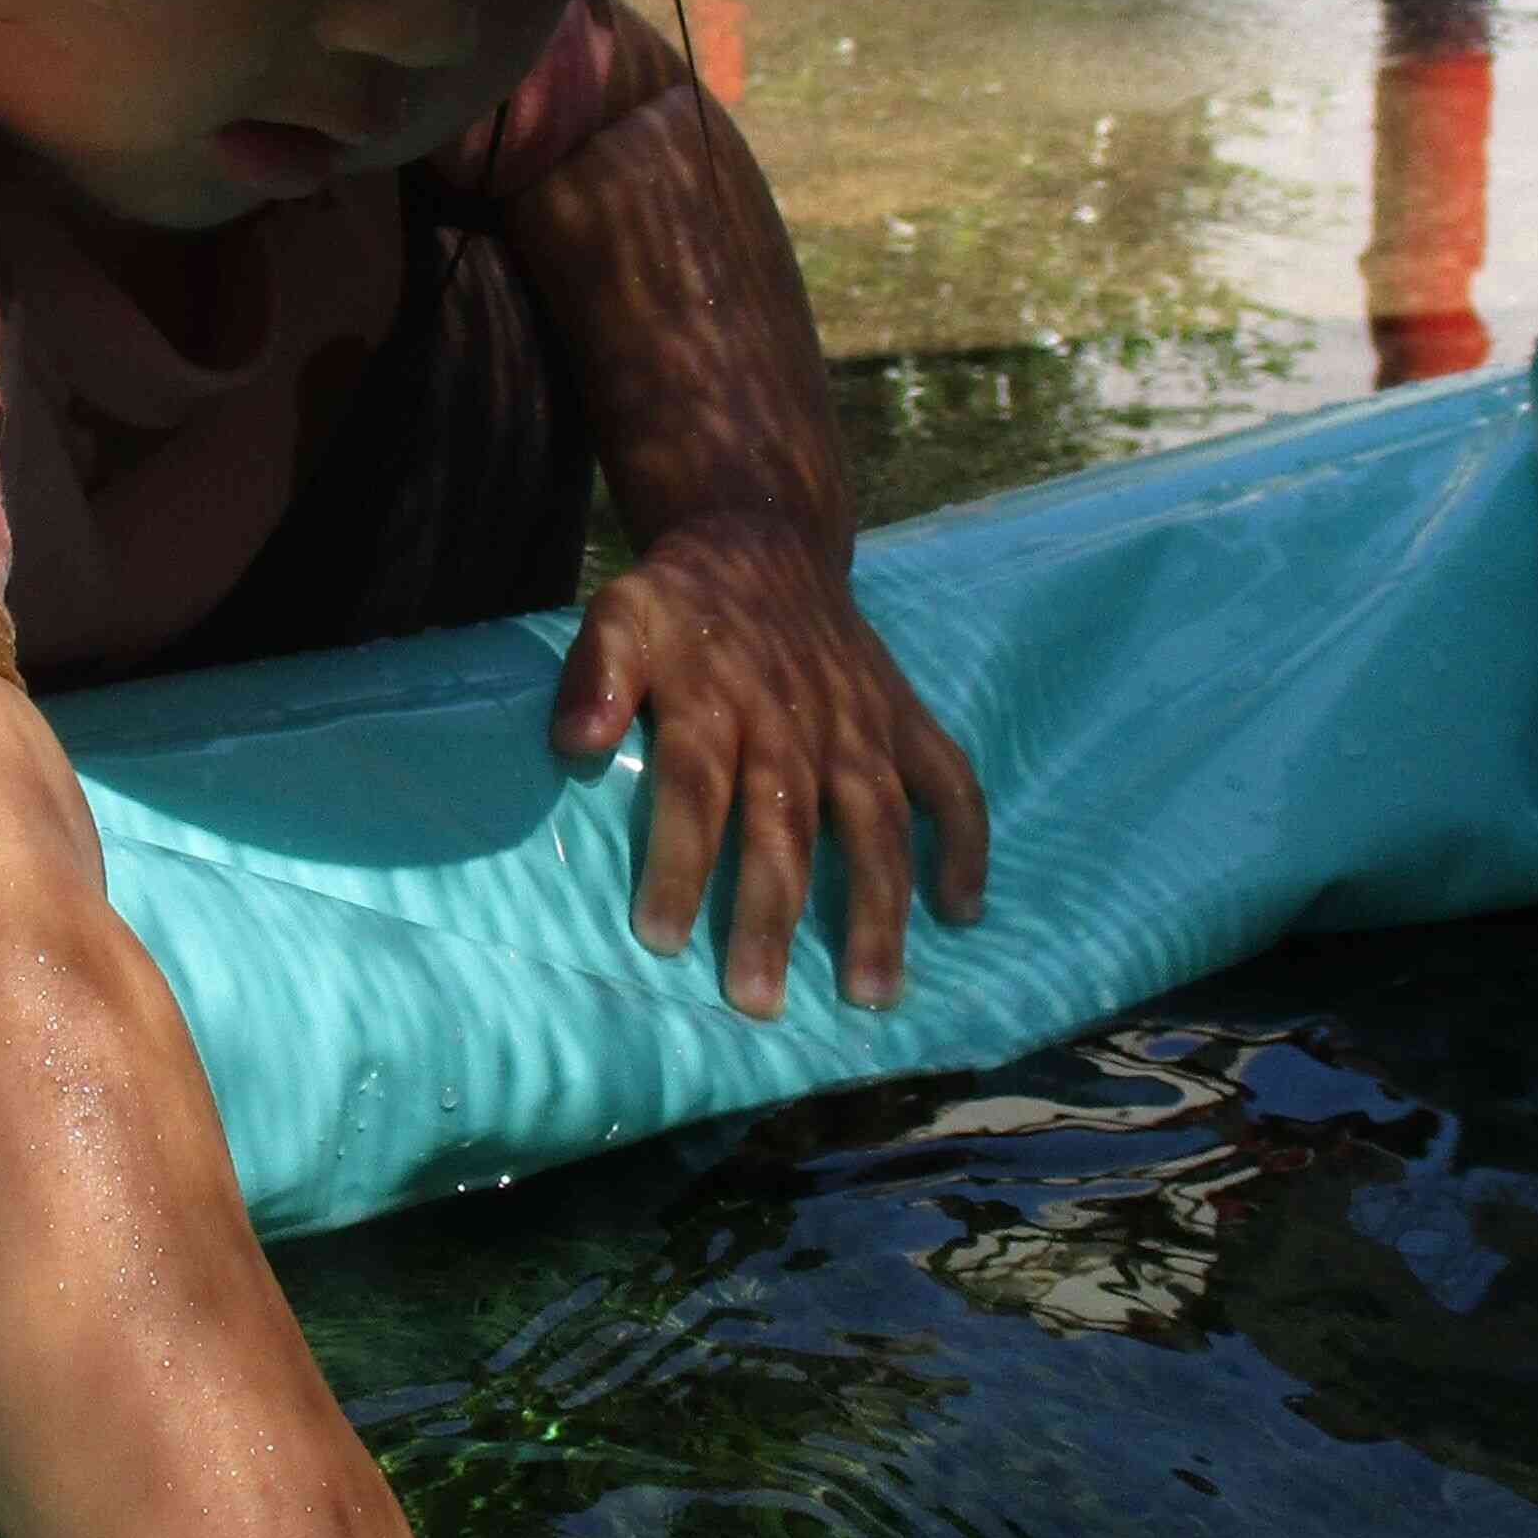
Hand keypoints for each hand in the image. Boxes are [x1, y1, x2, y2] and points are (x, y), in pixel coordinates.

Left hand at [551, 508, 986, 1017]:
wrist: (764, 540)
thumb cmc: (681, 602)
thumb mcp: (621, 614)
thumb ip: (595, 675)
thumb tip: (573, 743)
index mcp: (715, 699)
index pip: (695, 787)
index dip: (678, 861)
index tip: (659, 937)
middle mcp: (794, 720)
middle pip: (783, 825)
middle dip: (773, 914)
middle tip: (759, 997)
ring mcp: (858, 724)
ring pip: (875, 824)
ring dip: (879, 908)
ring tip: (872, 992)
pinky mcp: (903, 719)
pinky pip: (949, 782)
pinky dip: (964, 842)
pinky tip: (963, 908)